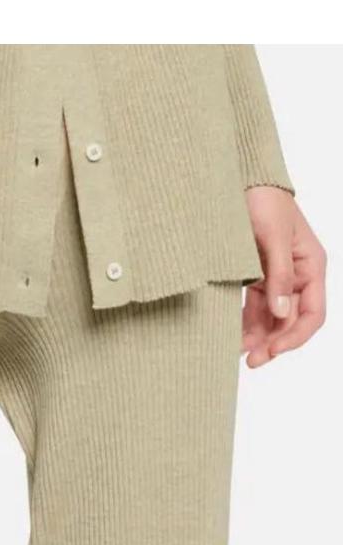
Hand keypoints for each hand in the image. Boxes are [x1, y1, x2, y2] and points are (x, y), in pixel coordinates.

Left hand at [243, 188, 326, 367]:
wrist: (241, 183)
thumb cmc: (264, 202)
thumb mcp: (273, 239)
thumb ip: (278, 276)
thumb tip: (281, 313)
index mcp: (311, 268)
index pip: (312, 314)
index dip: (295, 337)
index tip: (273, 351)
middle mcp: (297, 277)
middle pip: (290, 322)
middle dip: (273, 343)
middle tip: (250, 361)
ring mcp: (276, 280)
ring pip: (271, 320)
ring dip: (257, 338)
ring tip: (237, 353)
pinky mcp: (256, 279)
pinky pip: (254, 309)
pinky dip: (245, 325)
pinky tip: (233, 337)